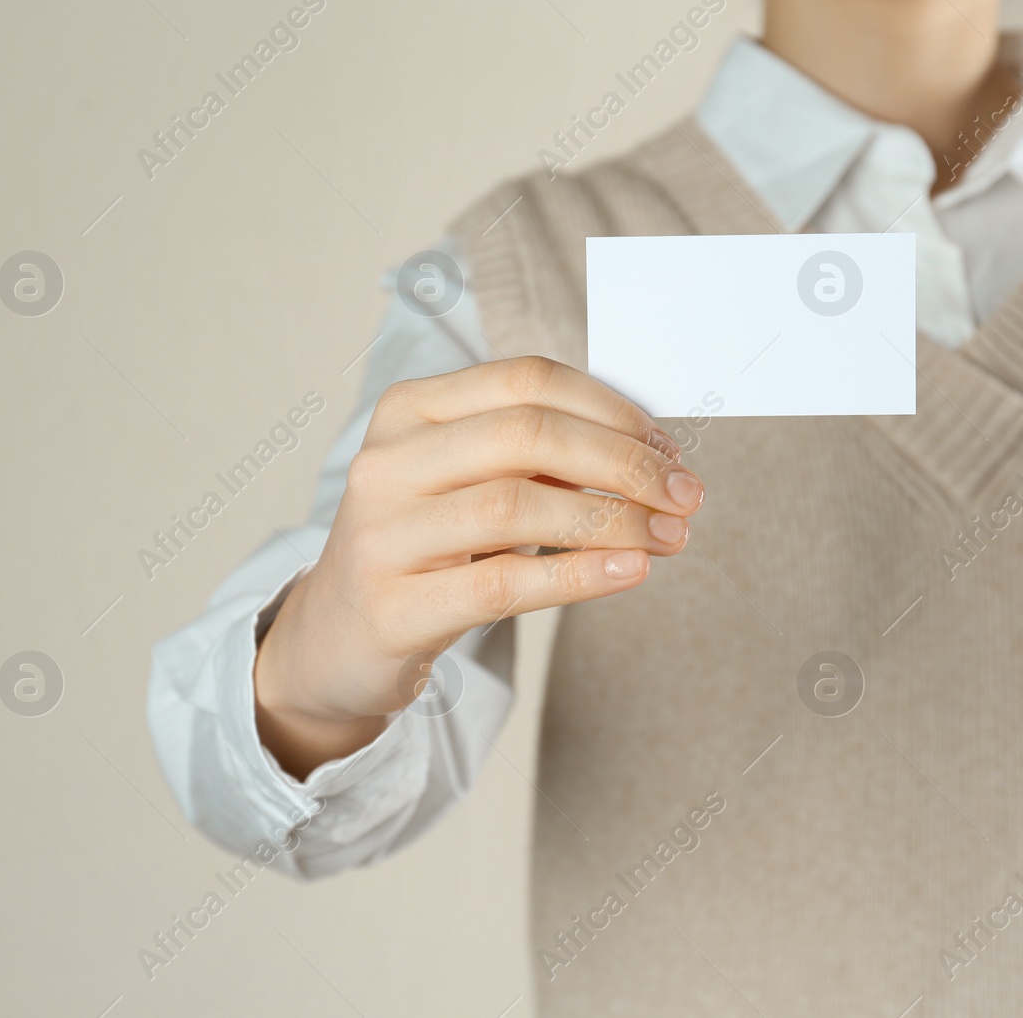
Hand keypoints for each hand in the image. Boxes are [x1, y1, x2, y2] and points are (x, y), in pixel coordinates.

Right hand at [253, 356, 703, 775]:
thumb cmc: (426, 550)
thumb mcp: (471, 484)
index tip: (669, 448)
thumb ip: (542, 459)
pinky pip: (503, 582)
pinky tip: (631, 571)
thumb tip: (653, 455)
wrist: (337, 640)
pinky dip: (579, 575)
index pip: (526, 381)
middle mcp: (388, 462)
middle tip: (685, 495)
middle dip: (623, 461)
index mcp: (410, 411)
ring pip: (517, 506)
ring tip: (669, 537)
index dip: (611, 409)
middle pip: (527, 435)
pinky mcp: (394, 607)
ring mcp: (383, 535)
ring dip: (611, 519)